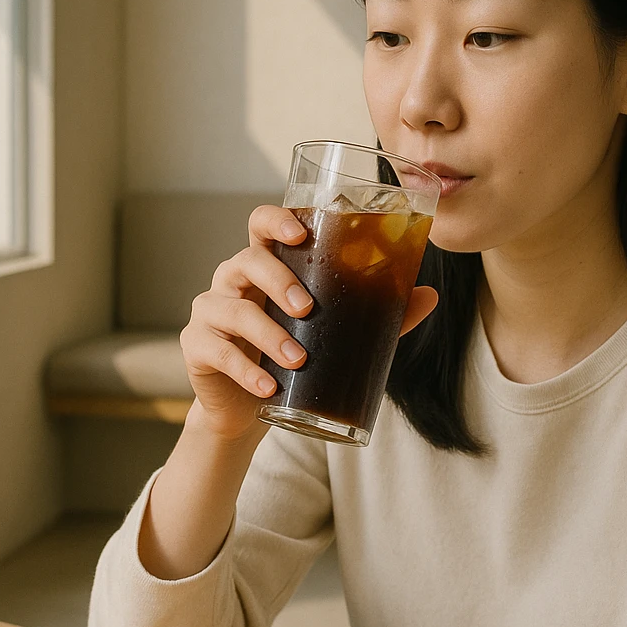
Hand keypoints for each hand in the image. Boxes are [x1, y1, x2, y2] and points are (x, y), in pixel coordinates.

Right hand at [180, 204, 438, 445]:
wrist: (248, 407)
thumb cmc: (292, 354)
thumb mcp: (336, 330)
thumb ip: (380, 313)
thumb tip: (429, 296)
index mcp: (266, 264)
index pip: (261, 224)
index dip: (276, 220)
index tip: (301, 230)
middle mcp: (233, 280)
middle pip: (248, 261)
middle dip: (279, 281)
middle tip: (308, 308)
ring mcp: (211, 311)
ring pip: (234, 309)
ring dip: (269, 335)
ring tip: (298, 360)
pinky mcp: (197, 346)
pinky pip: (218, 351)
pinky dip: (246, 372)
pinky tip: (268, 388)